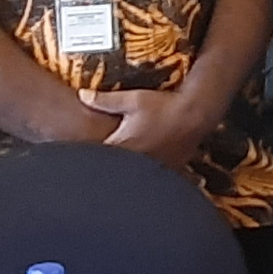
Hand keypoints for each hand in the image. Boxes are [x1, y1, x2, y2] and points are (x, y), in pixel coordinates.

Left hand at [78, 88, 214, 168]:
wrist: (195, 113)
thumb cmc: (164, 105)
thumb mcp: (133, 99)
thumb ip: (105, 100)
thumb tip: (82, 95)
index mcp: (123, 145)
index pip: (96, 158)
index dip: (86, 160)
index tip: (77, 160)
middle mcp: (135, 160)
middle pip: (112, 171)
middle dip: (103, 169)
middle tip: (94, 170)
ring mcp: (151, 168)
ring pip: (131, 178)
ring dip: (124, 174)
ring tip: (116, 176)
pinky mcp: (165, 170)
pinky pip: (149, 178)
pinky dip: (143, 177)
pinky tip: (142, 175)